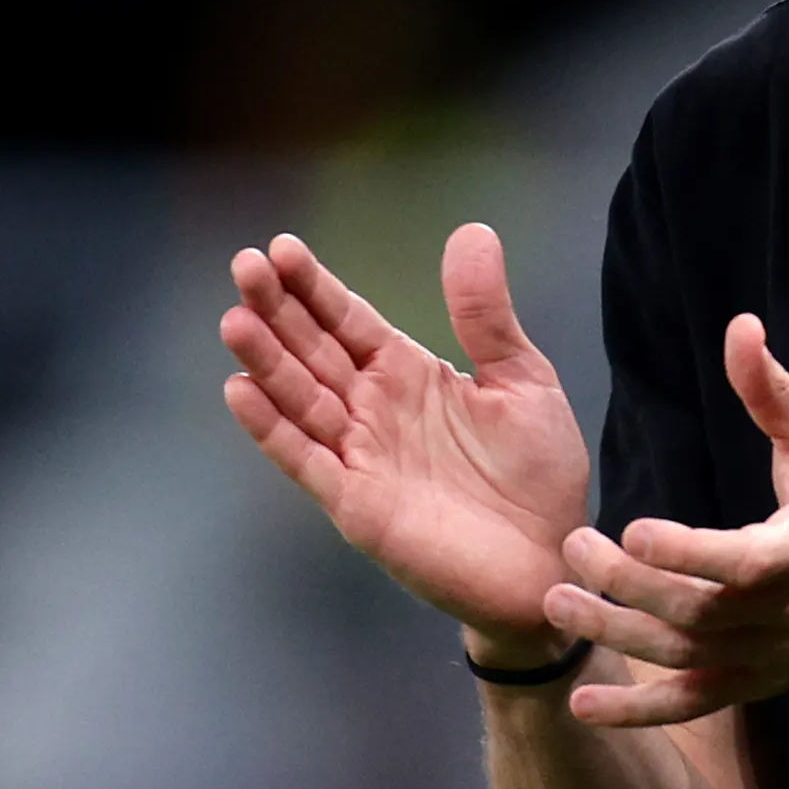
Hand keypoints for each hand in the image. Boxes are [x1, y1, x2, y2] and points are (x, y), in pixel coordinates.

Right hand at [220, 225, 589, 659]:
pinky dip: (272, 429)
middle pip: (313, 351)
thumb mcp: (522, 379)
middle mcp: (374, 411)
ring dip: (266, 362)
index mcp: (409, 375)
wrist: (553, 557)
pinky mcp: (358, 505)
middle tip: (244, 265)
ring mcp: (361, 457)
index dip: (314, 286)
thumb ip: (486, 314)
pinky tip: (240, 391)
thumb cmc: (538, 474)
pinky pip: (306, 461)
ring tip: (235, 319)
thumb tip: (470, 231)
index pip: (349, 320)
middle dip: (277, 310)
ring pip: (300, 400)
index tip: (279, 247)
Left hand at [546, 314, 788, 726]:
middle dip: (629, 587)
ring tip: (557, 604)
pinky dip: (639, 711)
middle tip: (573, 548)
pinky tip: (583, 705)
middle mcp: (784, 614)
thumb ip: (772, 391)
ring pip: (685, 656)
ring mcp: (766, 657)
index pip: (742, 564)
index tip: (631, 529)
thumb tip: (740, 329)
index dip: (686, 553)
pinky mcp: (753, 683)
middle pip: (698, 612)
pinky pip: (692, 704)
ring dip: (618, 636)